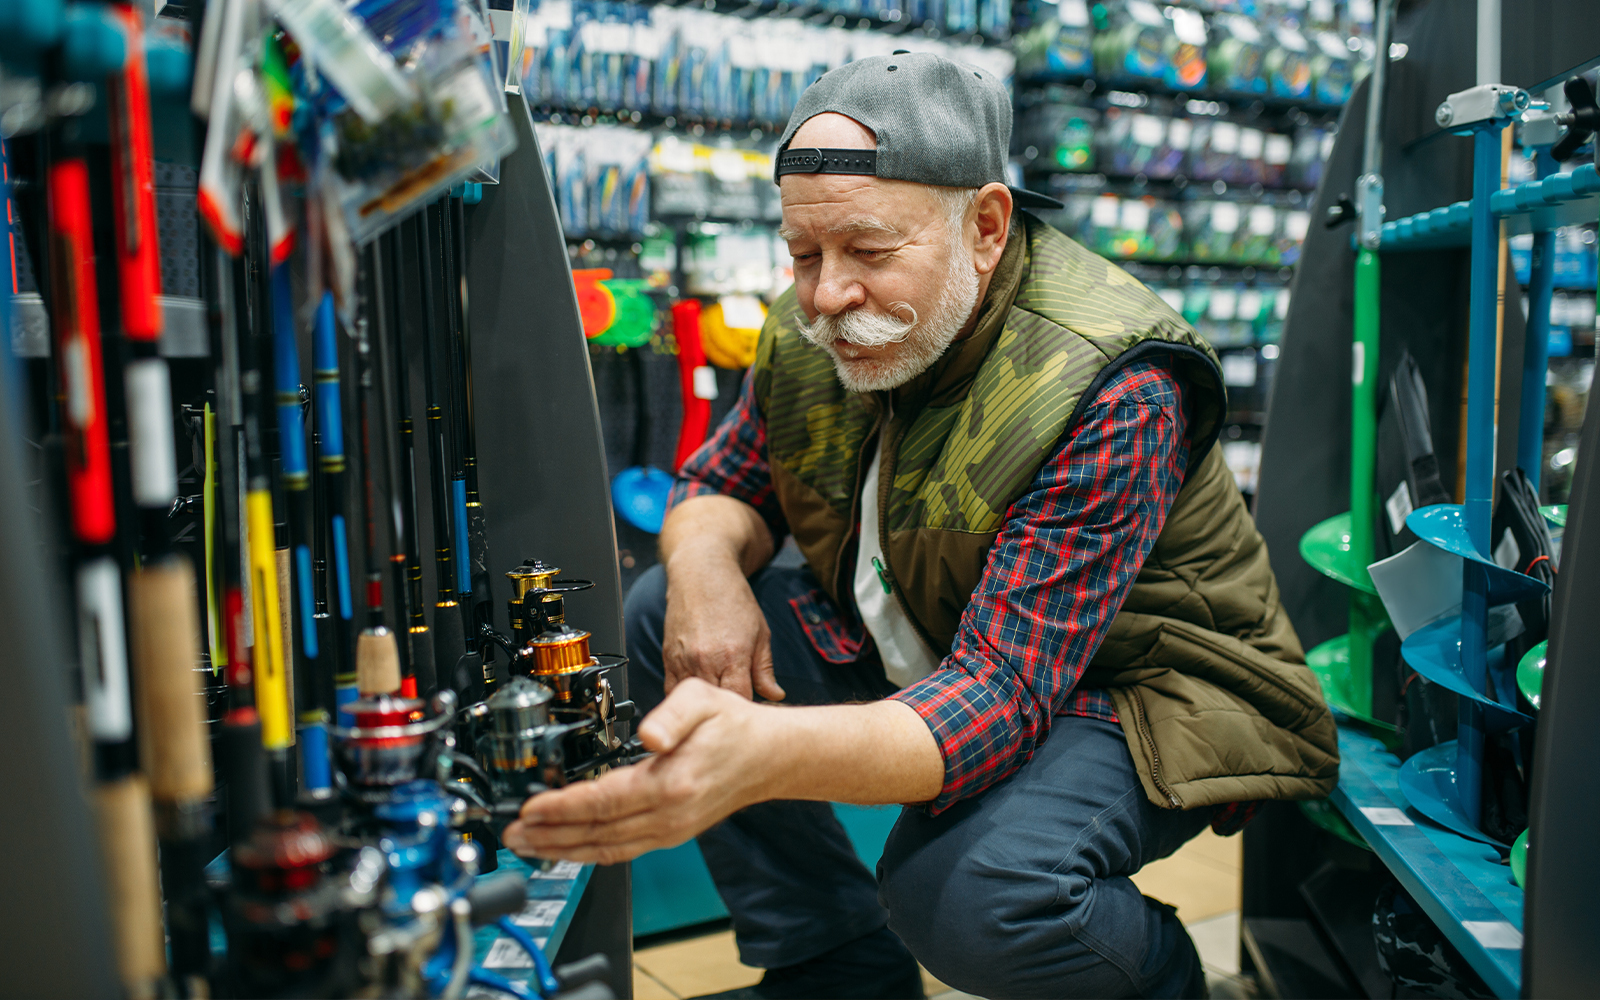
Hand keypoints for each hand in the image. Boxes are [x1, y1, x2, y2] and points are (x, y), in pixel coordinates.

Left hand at [501, 679, 767, 863]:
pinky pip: (621, 851)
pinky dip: (589, 853)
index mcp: (671, 783)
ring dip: (563, 850)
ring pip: (606, 848)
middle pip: (597, 833)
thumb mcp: (702, 699)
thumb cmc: (733, 726)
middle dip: (549, 836)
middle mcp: (669, 815)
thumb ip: (671, 714)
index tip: (531, 808)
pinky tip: (568, 849)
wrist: (769, 756)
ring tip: (528, 847)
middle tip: (512, 834)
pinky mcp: (670, 834)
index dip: (562, 808)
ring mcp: (670, 830)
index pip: (603, 801)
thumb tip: (649, 734)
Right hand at [661, 551, 784, 701]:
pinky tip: (697, 693)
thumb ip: (764, 669)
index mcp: (732, 656)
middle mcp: (705, 661)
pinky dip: (684, 696)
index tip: (752, 708)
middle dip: (726, 707)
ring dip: (704, 703)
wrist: (701, 575)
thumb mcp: (760, 633)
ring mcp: (683, 661)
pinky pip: (672, 689)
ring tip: (715, 702)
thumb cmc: (733, 600)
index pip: (740, 700)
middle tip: (735, 707)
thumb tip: (775, 695)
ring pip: (692, 700)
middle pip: (715, 703)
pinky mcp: (668, 658)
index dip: (747, 707)